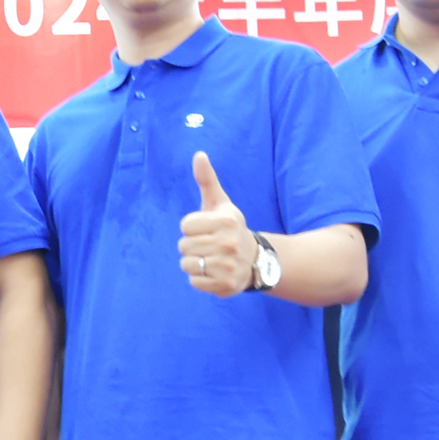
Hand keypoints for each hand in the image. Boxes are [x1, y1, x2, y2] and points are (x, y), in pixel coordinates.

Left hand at [178, 152, 255, 297]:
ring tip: (211, 259)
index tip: (208, 229)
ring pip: (186, 264)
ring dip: (194, 263)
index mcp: (227, 221)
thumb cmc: (229, 228)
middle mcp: (229, 243)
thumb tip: (199, 154)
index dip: (192, 228)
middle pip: (183, 246)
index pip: (185, 226)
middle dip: (192, 246)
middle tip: (210, 246)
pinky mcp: (225, 285)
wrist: (255, 260)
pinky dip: (200, 279)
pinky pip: (194, 282)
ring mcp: (228, 266)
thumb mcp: (220, 203)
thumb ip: (207, 180)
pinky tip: (214, 273)